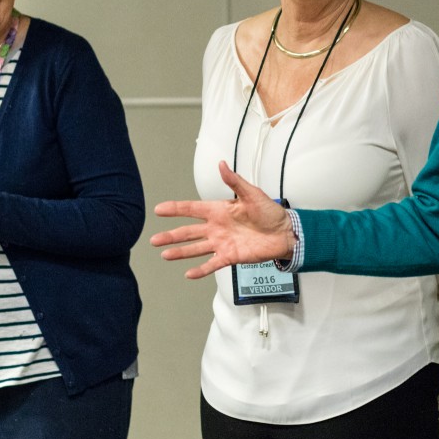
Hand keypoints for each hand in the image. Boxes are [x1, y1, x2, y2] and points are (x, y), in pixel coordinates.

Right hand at [151, 161, 294, 278]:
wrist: (285, 232)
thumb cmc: (270, 212)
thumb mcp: (252, 193)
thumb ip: (235, 181)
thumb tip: (221, 164)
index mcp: (219, 210)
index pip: (192, 209)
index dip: (175, 209)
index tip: (159, 209)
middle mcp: (217, 227)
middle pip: (188, 231)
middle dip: (171, 235)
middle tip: (154, 239)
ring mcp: (222, 243)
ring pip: (196, 248)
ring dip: (180, 252)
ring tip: (165, 255)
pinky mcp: (231, 256)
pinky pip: (212, 264)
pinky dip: (201, 270)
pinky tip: (188, 274)